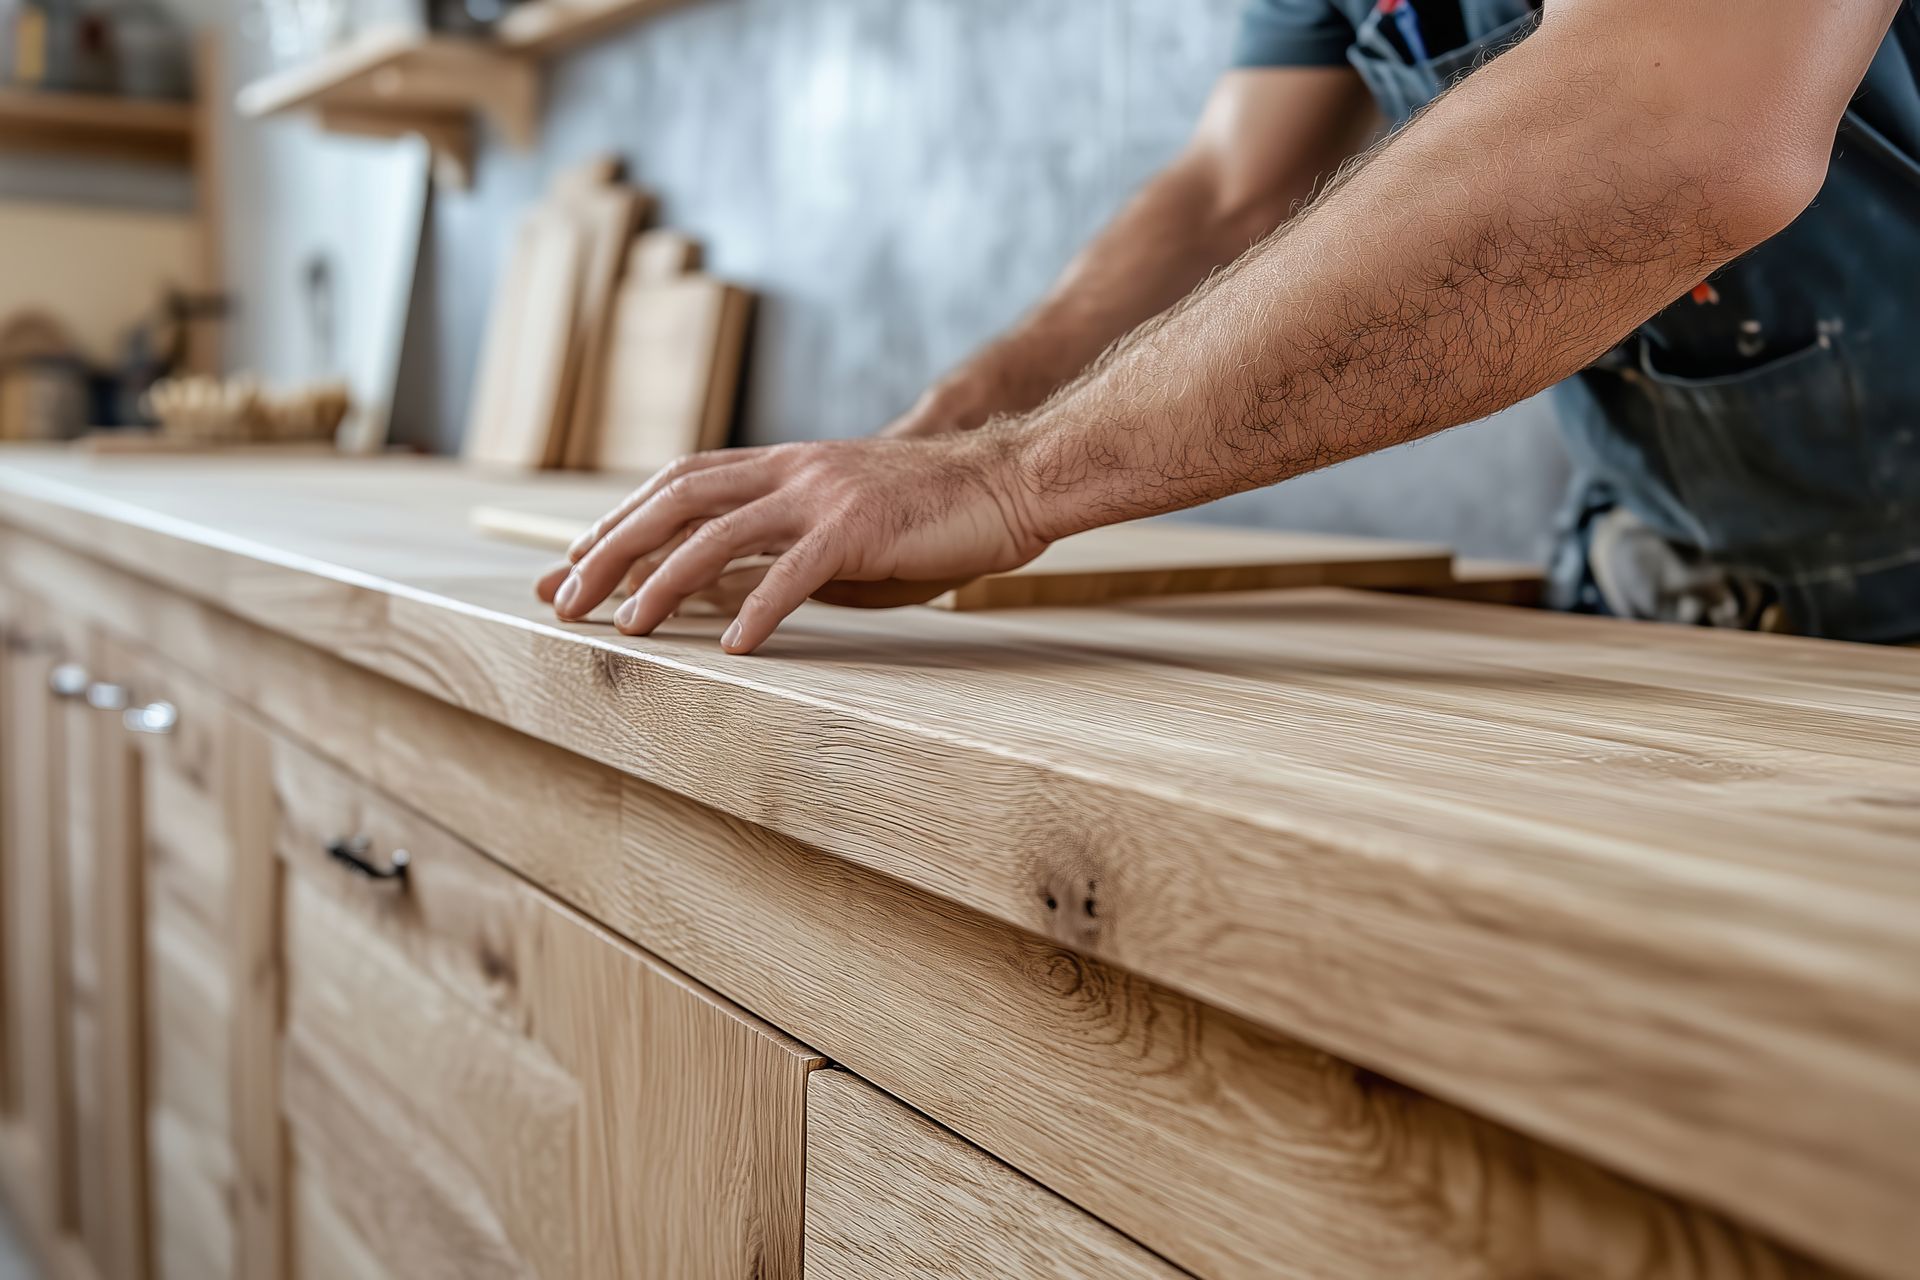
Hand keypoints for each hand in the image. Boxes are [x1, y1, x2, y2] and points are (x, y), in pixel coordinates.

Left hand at [535, 430, 1048, 653]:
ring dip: (661, 583)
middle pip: (674, 503)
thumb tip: (727, 591)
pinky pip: (792, 572)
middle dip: (610, 551)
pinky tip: (732, 647)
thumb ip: (784, 544)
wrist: (1008, 481)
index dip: (618, 522)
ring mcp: (823, 495)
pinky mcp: (859, 529)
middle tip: (564, 598)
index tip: (572, 561)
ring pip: (715, 535)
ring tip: (625, 628)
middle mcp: (791, 470)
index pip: (677, 486)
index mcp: (783, 464)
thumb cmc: (931, 513)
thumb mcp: (841, 522)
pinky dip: (756, 611)